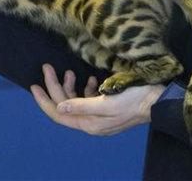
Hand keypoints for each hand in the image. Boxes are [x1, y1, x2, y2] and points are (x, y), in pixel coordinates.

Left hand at [30, 64, 162, 135]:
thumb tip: (60, 107)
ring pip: (75, 100)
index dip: (44, 100)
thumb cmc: (133, 99)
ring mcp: (99, 114)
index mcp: (89, 123)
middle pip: (65, 104)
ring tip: (69, 72)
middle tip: (47, 67)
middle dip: (55, 86)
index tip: (34, 85)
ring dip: (70, 86)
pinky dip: (85, 88)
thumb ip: (82, 105)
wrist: (157, 100)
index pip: (58, 114)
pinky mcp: (106, 106)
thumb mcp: (106, 102)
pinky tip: (89, 78)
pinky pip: (88, 98)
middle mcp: (91, 121)